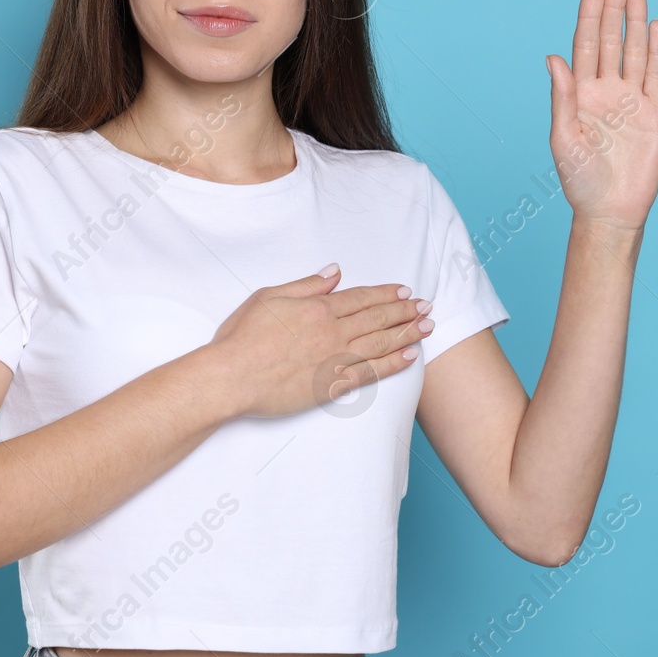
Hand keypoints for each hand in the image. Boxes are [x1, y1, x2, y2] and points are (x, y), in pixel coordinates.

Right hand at [203, 265, 434, 418]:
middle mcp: (332, 331)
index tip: (405, 292)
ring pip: (380, 343)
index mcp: (317, 308)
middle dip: (406, 311)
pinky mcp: (332, 384)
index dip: (387, 294)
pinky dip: (393, 364)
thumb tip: (334, 271)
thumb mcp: (269, 297)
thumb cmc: (241, 338)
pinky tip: (410, 356)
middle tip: (427, 306)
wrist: (230, 377)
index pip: (361, 297)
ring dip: (407, 333)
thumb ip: (306, 284)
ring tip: (427, 326)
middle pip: (377, 318)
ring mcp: (334, 359)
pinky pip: (371, 372)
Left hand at [545, 0, 657, 231]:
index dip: (590, 16)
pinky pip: (656, 75)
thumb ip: (562, 98)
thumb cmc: (579, 180)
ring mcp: (631, 99)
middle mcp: (606, 90)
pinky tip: (655, 26)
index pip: (586, 46)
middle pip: (611, 40)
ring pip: (635, 51)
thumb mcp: (563, 138)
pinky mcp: (654, 113)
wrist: (611, 211)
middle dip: (614, 8)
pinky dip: (657, 50)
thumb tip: (553, 58)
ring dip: (635, 20)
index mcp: (580, 94)